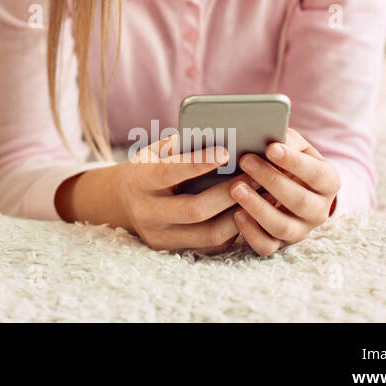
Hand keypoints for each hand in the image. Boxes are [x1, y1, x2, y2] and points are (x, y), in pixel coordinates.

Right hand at [117, 134, 262, 254]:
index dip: (198, 163)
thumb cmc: (149, 166)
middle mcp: (146, 212)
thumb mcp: (156, 151)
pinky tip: (251, 212)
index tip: (227, 152)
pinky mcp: (173, 249)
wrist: (123, 200)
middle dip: (229, 193)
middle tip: (256, 176)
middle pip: (194, 209)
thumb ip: (182, 146)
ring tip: (261, 196)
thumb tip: (222, 136)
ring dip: (239, 214)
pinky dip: (235, 229)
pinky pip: (212, 244)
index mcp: (139, 180)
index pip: (170, 172)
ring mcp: (160, 235)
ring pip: (209, 233)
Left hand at [230, 127, 340, 256]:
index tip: (271, 148)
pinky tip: (236, 214)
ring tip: (236, 188)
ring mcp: (300, 230)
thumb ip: (286, 140)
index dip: (294, 162)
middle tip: (246, 161)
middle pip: (301, 202)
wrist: (282, 185)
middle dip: (272, 181)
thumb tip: (274, 139)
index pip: (317, 174)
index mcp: (328, 183)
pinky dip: (251, 232)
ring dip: (258, 207)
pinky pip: (266, 246)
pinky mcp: (278, 244)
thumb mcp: (292, 145)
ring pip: (283, 227)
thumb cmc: (285, 160)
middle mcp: (319, 210)